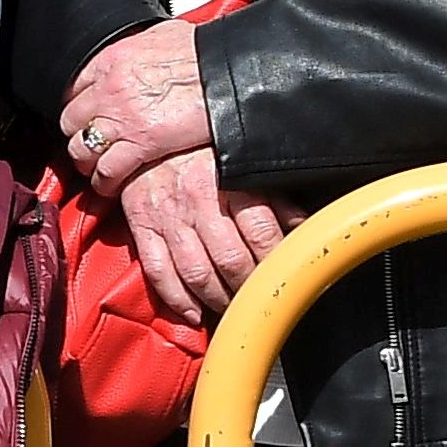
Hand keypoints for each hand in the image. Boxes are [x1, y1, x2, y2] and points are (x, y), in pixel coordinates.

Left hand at [58, 22, 214, 192]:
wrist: (230, 74)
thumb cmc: (205, 54)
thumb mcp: (162, 36)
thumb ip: (139, 46)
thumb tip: (140, 49)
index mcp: (110, 60)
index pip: (72, 88)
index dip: (77, 105)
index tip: (83, 114)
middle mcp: (108, 89)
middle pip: (71, 121)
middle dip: (77, 134)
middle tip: (88, 142)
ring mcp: (122, 118)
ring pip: (82, 148)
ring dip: (86, 161)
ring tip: (94, 167)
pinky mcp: (142, 144)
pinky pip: (108, 170)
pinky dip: (105, 182)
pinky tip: (109, 185)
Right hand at [116, 147, 290, 326]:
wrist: (145, 133)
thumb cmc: (202, 151)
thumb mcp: (245, 165)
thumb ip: (276, 197)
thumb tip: (303, 229)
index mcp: (231, 183)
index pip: (262, 235)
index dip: (276, 264)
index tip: (284, 278)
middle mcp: (199, 201)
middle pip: (230, 260)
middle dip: (248, 288)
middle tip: (259, 300)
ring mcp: (168, 217)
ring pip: (196, 272)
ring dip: (217, 299)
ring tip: (231, 309)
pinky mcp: (142, 227)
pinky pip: (158, 270)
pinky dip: (176, 298)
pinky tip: (193, 313)